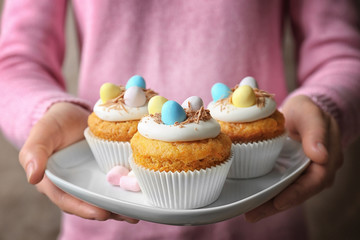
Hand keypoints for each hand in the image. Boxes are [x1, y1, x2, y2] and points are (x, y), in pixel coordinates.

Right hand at [19, 102, 138, 222]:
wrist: (71, 113)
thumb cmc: (54, 122)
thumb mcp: (43, 133)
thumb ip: (34, 152)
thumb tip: (33, 177)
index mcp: (53, 181)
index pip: (66, 200)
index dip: (83, 209)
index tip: (101, 213)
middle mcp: (71, 184)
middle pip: (88, 203)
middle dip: (106, 212)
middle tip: (126, 216)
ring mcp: (88, 179)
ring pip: (101, 197)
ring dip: (117, 207)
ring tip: (135, 213)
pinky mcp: (101, 171)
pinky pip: (111, 184)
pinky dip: (123, 191)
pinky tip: (137, 196)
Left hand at [245, 95, 343, 221]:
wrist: (301, 111)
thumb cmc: (307, 111)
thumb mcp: (310, 114)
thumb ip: (316, 132)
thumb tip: (321, 157)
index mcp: (327, 158)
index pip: (316, 181)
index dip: (297, 193)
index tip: (278, 202)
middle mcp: (318, 170)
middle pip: (300, 192)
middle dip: (277, 204)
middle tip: (253, 214)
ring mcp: (304, 172)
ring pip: (289, 192)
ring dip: (270, 204)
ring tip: (250, 213)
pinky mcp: (291, 171)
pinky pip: (282, 185)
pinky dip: (269, 193)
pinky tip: (253, 201)